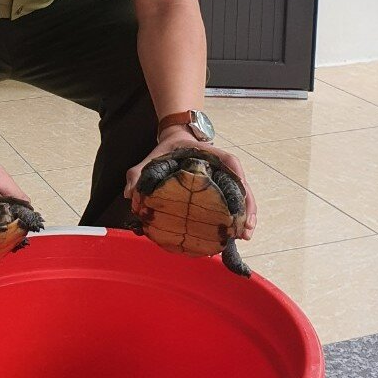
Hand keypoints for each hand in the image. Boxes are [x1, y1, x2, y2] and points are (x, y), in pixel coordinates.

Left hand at [123, 127, 256, 240]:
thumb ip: (138, 173)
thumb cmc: (166, 150)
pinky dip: (238, 216)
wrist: (175, 141)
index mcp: (209, 154)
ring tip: (245, 236)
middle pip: (242, 184)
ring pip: (243, 195)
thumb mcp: (151, 158)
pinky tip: (237, 234)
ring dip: (246, 215)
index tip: (240, 187)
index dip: (236, 174)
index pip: (229, 161)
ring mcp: (224, 177)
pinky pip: (235, 201)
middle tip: (244, 229)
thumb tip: (130, 195)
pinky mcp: (222, 187)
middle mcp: (222, 165)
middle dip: (246, 206)